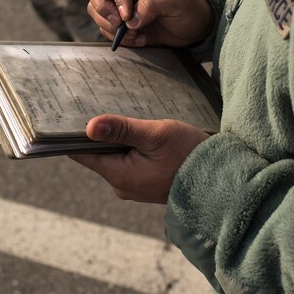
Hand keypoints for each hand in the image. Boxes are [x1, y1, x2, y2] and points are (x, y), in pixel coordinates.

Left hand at [69, 114, 207, 202]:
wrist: (219, 179)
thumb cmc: (188, 154)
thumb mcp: (155, 134)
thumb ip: (122, 129)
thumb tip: (89, 126)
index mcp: (119, 175)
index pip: (82, 154)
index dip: (75, 134)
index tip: (75, 113)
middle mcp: (121, 185)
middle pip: (99, 153)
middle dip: (103, 133)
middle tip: (110, 107)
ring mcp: (134, 186)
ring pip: (115, 156)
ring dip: (120, 139)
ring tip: (132, 120)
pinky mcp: (145, 183)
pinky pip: (129, 162)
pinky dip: (132, 147)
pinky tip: (144, 135)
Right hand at [84, 0, 213, 47]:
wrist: (194, 26)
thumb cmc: (191, 6)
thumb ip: (157, 2)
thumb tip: (132, 18)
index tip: (128, 14)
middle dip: (103, 8)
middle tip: (119, 24)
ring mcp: (118, 0)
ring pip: (96, 9)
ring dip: (112, 26)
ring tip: (137, 34)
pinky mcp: (119, 19)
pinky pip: (105, 27)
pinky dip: (119, 37)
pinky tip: (140, 39)